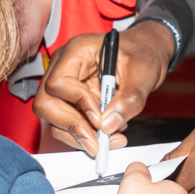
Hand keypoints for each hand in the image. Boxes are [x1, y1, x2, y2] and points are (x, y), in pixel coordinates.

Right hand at [34, 20, 175, 153]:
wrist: (147, 53)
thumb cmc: (143, 53)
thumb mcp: (142, 73)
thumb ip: (128, 99)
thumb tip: (109, 125)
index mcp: (78, 51)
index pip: (59, 82)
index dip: (77, 103)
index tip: (100, 117)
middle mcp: (64, 66)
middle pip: (47, 103)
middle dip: (71, 126)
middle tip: (98, 142)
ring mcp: (66, 84)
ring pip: (54, 118)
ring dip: (79, 135)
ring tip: (111, 138)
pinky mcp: (72, 100)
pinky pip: (67, 123)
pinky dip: (85, 134)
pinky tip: (109, 133)